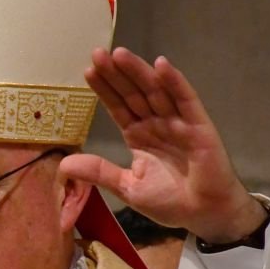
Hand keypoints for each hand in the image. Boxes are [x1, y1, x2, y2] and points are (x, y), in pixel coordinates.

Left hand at [59, 47, 266, 243]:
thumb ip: (100, 172)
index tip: (88, 70)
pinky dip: (174, 82)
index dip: (105, 89)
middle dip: (116, 74)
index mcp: (139, 135)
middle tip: (98, 53)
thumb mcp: (128, 187)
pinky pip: (186, 99)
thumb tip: (63, 165)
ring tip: (119, 54)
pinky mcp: (199, 126)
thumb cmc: (171, 201)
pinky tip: (160, 65)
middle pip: (134, 93)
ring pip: (156, 91)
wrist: (205, 214)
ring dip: (139, 72)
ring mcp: (178, 122)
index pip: (119, 106)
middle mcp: (157, 123)